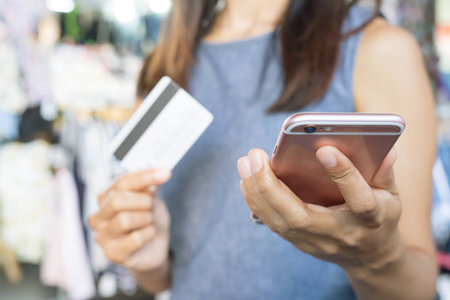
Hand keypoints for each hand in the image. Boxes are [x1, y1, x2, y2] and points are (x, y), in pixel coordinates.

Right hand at [89, 168, 171, 271]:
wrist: (156, 246)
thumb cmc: (149, 220)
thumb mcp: (151, 199)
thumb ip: (149, 186)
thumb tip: (158, 174)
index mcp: (105, 198)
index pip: (121, 182)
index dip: (145, 177)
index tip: (165, 173)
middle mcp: (98, 216)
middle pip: (117, 200)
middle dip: (142, 201)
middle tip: (151, 206)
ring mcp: (102, 236)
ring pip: (124, 220)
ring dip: (146, 219)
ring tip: (149, 222)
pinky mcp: (112, 254)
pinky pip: (135, 239)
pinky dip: (148, 234)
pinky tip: (148, 235)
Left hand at [237, 147, 404, 277]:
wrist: (369, 257)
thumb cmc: (380, 218)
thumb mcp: (393, 196)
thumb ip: (386, 173)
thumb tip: (384, 148)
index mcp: (371, 220)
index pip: (359, 201)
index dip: (344, 175)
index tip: (323, 149)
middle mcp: (340, 234)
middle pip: (301, 217)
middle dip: (272, 187)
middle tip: (254, 156)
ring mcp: (316, 242)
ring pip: (280, 222)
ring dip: (257, 191)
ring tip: (245, 163)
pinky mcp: (300, 243)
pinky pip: (273, 224)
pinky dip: (256, 201)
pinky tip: (246, 180)